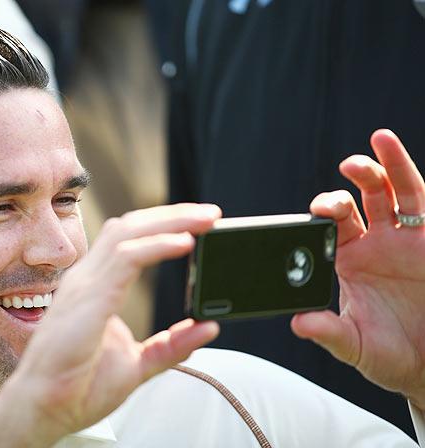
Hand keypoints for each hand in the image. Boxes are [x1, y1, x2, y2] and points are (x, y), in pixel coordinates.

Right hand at [0, 203, 220, 446]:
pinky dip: (157, 246)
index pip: (129, 240)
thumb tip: (207, 328)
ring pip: (128, 233)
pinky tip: (184, 244)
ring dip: (170, 222)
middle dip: (173, 215)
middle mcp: (88, 278)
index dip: (163, 226)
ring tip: (205, 220)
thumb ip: (171, 345)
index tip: (199, 224)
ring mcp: (85, 285)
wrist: (43, 411)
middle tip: (211, 214)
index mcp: (95, 287)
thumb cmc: (78, 387)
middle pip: (131, 227)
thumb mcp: (138, 364)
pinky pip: (126, 260)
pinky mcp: (88, 299)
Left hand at [292, 129, 424, 409]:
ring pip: (394, 191)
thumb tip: (298, 323)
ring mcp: (406, 238)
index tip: (316, 213)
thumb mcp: (356, 346)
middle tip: (346, 173)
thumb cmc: (390, 355)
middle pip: (360, 200)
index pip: (330, 226)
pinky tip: (396, 155)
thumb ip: (329, 333)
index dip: (323, 212)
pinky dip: (408, 175)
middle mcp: (375, 243)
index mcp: (348, 260)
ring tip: (377, 140)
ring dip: (384, 165)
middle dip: (351, 183)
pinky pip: (422, 201)